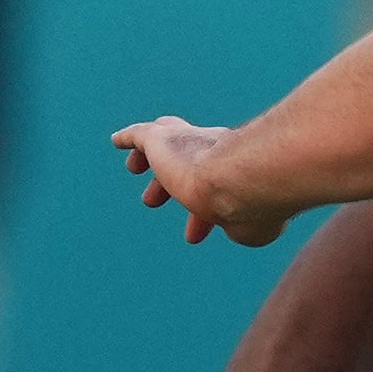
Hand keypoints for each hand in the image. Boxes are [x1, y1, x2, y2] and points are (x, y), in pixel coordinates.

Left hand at [117, 118, 290, 246]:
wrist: (241, 181)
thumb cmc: (253, 206)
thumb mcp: (252, 227)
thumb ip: (241, 225)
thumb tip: (236, 229)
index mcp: (238, 169)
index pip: (215, 186)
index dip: (203, 213)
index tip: (193, 236)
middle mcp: (215, 150)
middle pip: (188, 160)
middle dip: (170, 182)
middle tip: (152, 201)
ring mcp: (187, 142)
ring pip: (164, 144)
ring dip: (149, 159)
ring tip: (133, 168)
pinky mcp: (160, 138)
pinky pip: (141, 135)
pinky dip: (130, 138)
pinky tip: (119, 141)